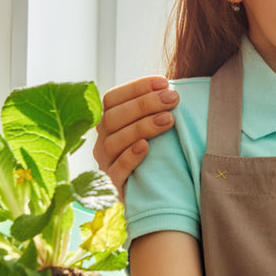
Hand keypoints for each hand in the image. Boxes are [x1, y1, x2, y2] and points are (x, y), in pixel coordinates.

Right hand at [94, 76, 178, 195]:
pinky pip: (116, 170)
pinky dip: (130, 156)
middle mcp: (102, 141)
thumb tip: (173, 87)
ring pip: (114, 141)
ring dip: (142, 126)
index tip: (163, 82)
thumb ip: (157, 109)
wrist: (153, 192)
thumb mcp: (153, 128)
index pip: (112, 98)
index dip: (136, 87)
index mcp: (109, 122)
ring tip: (169, 119)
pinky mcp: (112, 185)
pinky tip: (146, 147)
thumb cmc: (157, 152)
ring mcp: (105, 163)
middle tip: (172, 98)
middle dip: (145, 104)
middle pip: (113, 117)